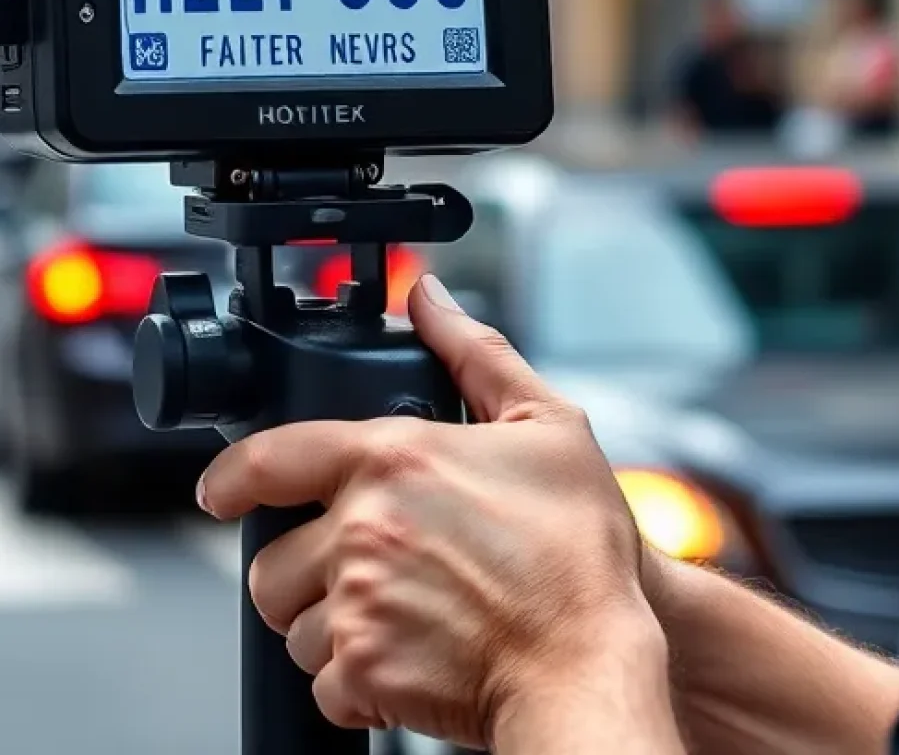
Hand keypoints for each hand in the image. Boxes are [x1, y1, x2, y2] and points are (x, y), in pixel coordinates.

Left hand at [197, 276, 663, 748]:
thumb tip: (429, 297)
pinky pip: (323, 686)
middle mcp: (363, 528)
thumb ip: (476, 353)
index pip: (270, 458)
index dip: (232, 477)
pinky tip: (411, 658)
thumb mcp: (548, 425)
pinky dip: (357, 682)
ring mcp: (357, 604)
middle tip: (363, 572)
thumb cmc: (576, 548)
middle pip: (271, 561)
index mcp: (396, 457)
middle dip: (305, 571)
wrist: (588, 659)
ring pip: (294, 627)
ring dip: (332, 627)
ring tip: (401, 616)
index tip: (225, 492)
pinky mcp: (363, 673)